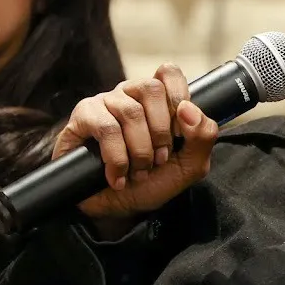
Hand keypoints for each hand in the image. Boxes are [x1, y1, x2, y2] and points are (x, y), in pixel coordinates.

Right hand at [53, 63, 217, 221]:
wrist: (116, 210)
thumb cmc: (151, 183)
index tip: (179, 131)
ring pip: (130, 111)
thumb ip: (203, 136)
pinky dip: (117, 157)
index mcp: (155, 100)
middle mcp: (129, 95)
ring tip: (138, 173)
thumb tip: (188, 108)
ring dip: (140, 151)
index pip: (168, 73)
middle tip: (159, 160)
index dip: (178, 96)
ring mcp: (104, 103)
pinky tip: (117, 176)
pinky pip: (105, 127)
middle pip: (151, 88)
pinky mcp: (82, 117)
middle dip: (161, 132)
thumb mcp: (189, 165)